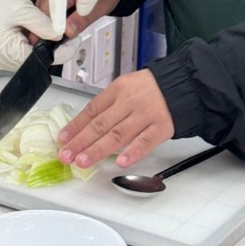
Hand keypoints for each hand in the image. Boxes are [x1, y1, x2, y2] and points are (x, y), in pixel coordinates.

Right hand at [0, 0, 59, 69]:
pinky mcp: (9, 58)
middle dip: (54, 49)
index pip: (38, 59)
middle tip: (63, 32)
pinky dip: (37, 47)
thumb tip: (59, 35)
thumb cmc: (0, 4)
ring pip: (35, 60)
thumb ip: (43, 24)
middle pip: (37, 62)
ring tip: (46, 30)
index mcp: (5, 49)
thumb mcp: (24, 9)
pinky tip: (37, 35)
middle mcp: (3, 60)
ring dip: (45, 48)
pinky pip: (28, 56)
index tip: (73, 42)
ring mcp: (5, 61)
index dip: (59, 52)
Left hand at [56, 70, 173, 168]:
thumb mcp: (125, 87)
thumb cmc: (150, 88)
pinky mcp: (161, 127)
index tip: (62, 139)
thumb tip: (83, 128)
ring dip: (98, 149)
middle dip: (80, 141)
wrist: (181, 83)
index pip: (92, 109)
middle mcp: (129, 102)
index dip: (76, 126)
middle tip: (66, 155)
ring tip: (82, 161)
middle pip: (101, 124)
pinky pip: (145, 142)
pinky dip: (133, 153)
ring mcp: (145, 115)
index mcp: (118, 89)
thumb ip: (108, 105)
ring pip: (118, 135)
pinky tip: (120, 162)